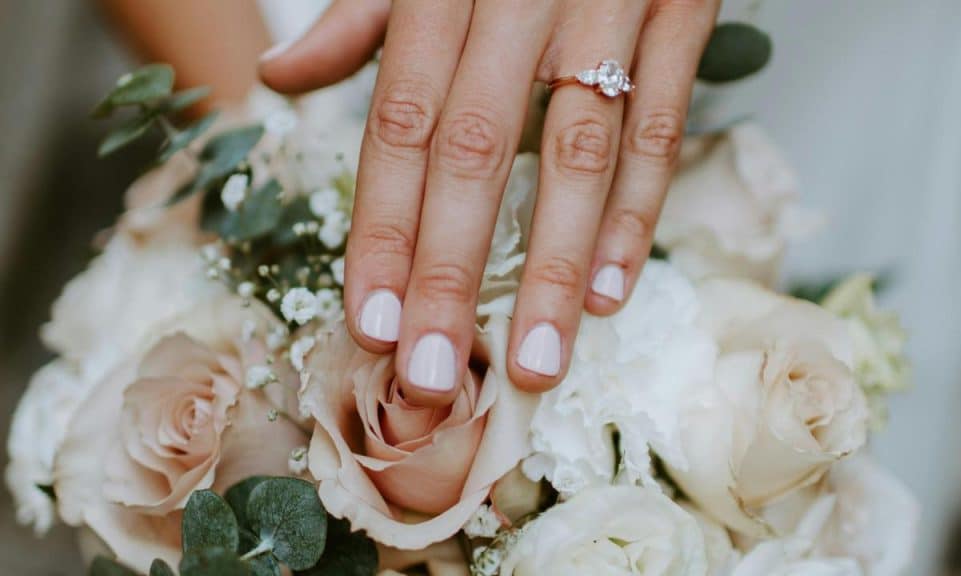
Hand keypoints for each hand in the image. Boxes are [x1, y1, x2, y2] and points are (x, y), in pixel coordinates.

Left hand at [261, 0, 720, 404]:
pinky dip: (638, 210)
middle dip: (450, 271)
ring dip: (555, 266)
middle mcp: (517, 0)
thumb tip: (277, 78)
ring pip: (577, 152)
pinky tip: (611, 289)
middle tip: (433, 372)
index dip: (382, 230)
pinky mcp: (682, 7)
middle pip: (475, 151)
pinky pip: (660, 122)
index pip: (399, 128)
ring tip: (538, 359)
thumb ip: (361, 17)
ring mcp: (606, 6)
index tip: (370, 324)